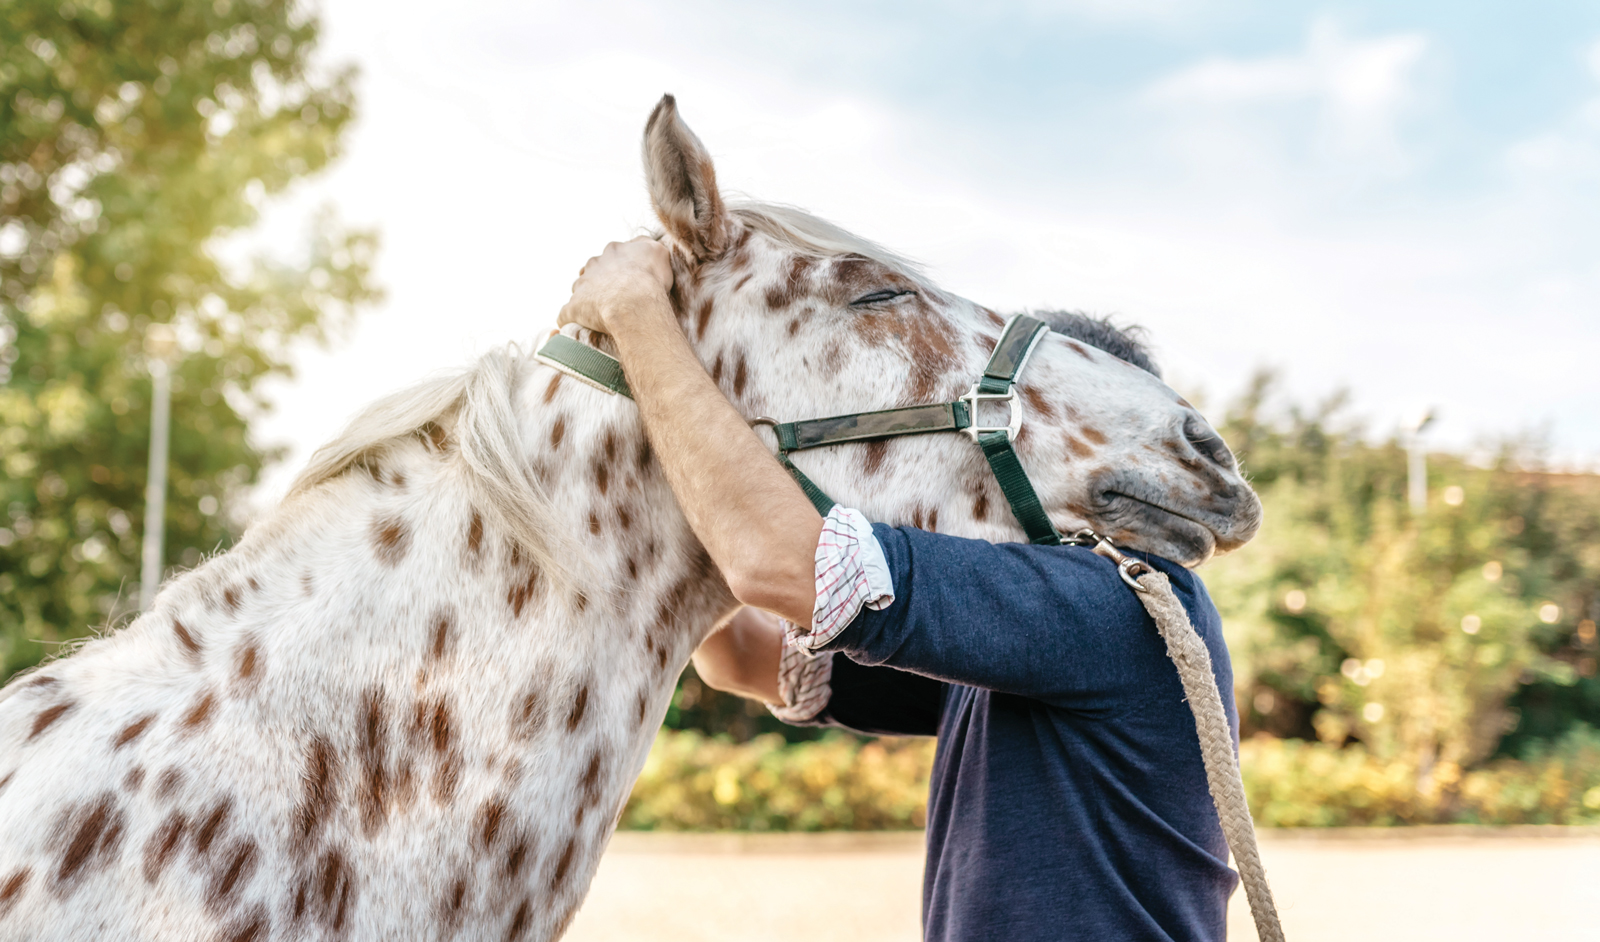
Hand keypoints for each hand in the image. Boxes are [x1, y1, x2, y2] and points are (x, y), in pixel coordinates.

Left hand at [558, 236, 674, 333]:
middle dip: (601, 282)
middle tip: (616, 298)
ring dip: (587, 300)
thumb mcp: (657, 251)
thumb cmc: (649, 278)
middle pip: (593, 271)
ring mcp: (581, 285)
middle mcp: (593, 264)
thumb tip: (642, 246)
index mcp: (613, 251)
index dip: (621, 268)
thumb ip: (647, 245)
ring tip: (599, 314)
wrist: (634, 303)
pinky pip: (566, 314)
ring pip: (579, 291)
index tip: (629, 280)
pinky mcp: (573, 307)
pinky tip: (575, 326)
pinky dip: (570, 318)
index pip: (613, 255)